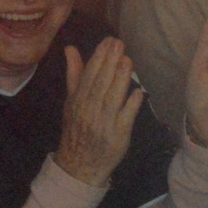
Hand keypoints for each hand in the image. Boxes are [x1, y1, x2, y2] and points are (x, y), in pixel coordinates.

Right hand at [53, 37, 145, 186]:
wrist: (78, 165)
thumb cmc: (77, 129)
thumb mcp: (72, 101)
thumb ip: (74, 74)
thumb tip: (70, 48)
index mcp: (78, 100)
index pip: (89, 75)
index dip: (99, 58)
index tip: (108, 41)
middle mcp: (90, 110)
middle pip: (101, 84)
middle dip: (110, 63)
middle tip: (120, 44)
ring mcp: (104, 123)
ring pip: (113, 98)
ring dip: (121, 79)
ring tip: (128, 61)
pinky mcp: (118, 135)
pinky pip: (125, 118)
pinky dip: (131, 105)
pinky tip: (138, 92)